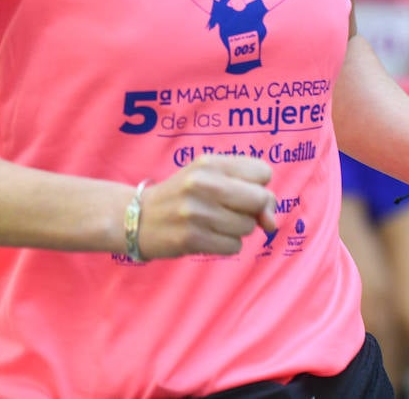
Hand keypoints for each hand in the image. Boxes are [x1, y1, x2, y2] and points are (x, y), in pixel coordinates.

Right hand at [134, 155, 276, 259]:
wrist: (137, 218)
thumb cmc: (182, 196)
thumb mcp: (210, 179)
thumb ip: (249, 190)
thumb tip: (272, 222)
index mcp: (209, 162)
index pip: (263, 172)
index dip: (258, 186)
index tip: (241, 192)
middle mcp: (203, 183)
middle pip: (260, 199)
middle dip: (253, 210)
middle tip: (231, 211)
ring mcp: (197, 212)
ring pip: (248, 226)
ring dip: (237, 229)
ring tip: (213, 222)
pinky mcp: (192, 238)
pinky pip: (234, 246)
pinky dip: (226, 244)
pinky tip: (207, 236)